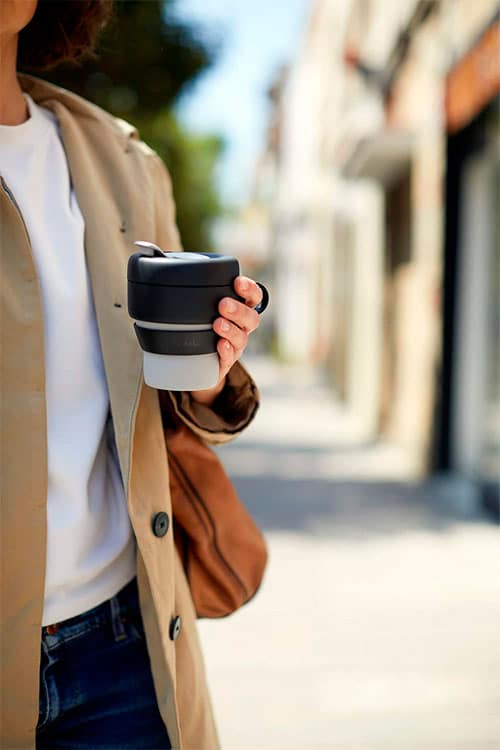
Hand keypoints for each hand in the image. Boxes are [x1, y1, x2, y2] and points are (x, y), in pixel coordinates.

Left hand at [190, 276, 262, 405]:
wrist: (194, 363)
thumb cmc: (196, 327)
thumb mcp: (196, 305)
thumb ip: (185, 285)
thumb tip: (156, 254)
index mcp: (239, 310)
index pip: (253, 297)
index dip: (249, 289)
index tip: (237, 282)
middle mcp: (241, 328)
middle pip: (251, 317)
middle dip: (238, 309)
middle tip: (223, 304)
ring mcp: (235, 346)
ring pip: (242, 338)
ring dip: (231, 329)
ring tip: (217, 324)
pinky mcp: (226, 363)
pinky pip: (230, 358)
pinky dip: (226, 351)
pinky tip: (219, 345)